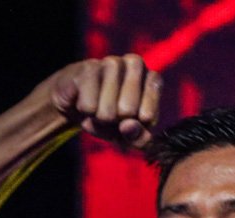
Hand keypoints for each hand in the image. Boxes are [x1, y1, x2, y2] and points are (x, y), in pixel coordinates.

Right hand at [44, 55, 160, 149]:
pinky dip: (86, 113)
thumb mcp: (130, 134)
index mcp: (153, 79)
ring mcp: (112, 62)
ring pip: (107, 111)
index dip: (133, 128)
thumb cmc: (114, 118)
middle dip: (115, 123)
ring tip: (98, 111)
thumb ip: (139, 138)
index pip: (148, 115)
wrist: (81, 102)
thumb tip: (128, 126)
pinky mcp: (89, 66)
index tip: (130, 123)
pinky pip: (89, 107)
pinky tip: (85, 103)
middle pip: (128, 111)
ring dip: (100, 120)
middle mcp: (135, 64)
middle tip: (112, 117)